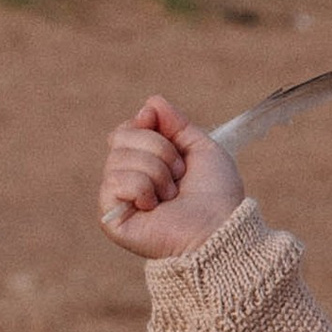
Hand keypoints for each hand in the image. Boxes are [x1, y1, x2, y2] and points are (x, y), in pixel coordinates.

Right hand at [96, 94, 243, 258]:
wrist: (220, 230)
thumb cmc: (217, 195)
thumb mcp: (201, 148)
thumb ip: (176, 123)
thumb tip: (150, 102)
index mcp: (146, 163)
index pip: (128, 128)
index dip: (148, 125)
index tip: (175, 142)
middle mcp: (128, 178)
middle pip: (120, 136)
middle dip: (159, 149)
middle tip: (179, 175)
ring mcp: (117, 199)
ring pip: (118, 157)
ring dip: (157, 173)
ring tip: (172, 195)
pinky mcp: (110, 217)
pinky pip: (114, 181)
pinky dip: (143, 188)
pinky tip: (154, 207)